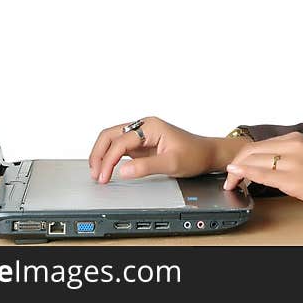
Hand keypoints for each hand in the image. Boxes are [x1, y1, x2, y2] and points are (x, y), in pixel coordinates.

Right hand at [88, 116, 216, 182]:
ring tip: (97, 173)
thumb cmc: (194, 154)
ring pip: (111, 139)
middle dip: (99, 154)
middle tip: (95, 174)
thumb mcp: (172, 163)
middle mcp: (143, 127)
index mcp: (150, 126)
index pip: (121, 141)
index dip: (109, 160)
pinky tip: (106, 168)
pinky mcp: (141, 144)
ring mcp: (141, 135)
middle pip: (110, 135)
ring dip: (102, 155)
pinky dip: (109, 157)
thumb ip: (146, 167)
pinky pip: (119, 147)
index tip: (104, 176)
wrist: (206, 154)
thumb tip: (122, 171)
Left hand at [223, 132, 302, 217]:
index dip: (243, 157)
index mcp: (296, 138)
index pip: (259, 144)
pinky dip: (246, 174)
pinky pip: (263, 174)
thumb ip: (289, 155)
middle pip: (252, 150)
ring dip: (237, 172)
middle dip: (236, 164)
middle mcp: (293, 145)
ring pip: (254, 160)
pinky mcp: (294, 179)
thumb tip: (267, 164)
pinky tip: (236, 177)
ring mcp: (293, 161)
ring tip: (231, 183)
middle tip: (229, 178)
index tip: (236, 168)